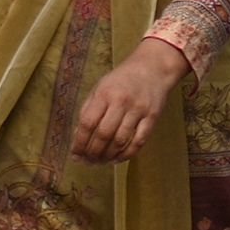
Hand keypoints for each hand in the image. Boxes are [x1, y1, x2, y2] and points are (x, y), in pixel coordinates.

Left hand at [75, 40, 189, 162]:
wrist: (153, 67)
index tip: (75, 154)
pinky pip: (139, 141)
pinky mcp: (152, 117)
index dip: (79, 142)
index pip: (88, 123)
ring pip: (120, 140)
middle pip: (103, 134)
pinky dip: (127, 154)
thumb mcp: (100, 88)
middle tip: (88, 162)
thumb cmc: (121, 79)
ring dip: (108, 156)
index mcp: (104, 93)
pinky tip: (118, 159)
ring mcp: (138, 110)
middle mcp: (121, 102)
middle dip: (93, 153)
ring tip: (101, 162)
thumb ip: (88, 110)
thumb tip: (77, 137)